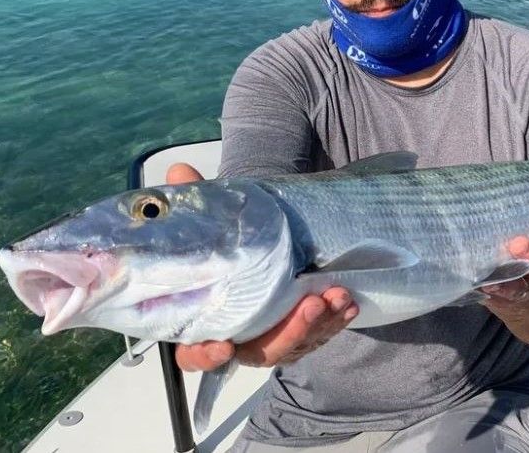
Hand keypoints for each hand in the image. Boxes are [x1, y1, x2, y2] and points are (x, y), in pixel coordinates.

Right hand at [165, 163, 358, 371]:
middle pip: (259, 352)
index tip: (223, 347)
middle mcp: (238, 337)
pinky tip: (349, 303)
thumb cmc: (230, 241)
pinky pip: (320, 334)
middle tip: (311, 304)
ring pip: (296, 344)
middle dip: (288, 333)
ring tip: (339, 294)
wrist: (262, 242)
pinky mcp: (301, 333)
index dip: (205, 356)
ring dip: (320, 324)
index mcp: (205, 321)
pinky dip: (336, 321)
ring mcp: (273, 337)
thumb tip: (179, 172)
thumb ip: (196, 204)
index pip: (195, 354)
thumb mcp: (213, 220)